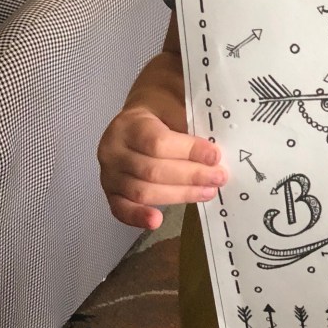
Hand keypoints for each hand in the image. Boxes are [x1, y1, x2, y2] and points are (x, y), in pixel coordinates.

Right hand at [98, 95, 226, 231]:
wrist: (138, 119)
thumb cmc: (161, 114)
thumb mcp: (174, 106)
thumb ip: (190, 125)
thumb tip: (214, 152)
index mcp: (129, 124)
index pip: (158, 142)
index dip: (189, 151)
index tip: (215, 156)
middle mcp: (113, 150)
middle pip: (152, 170)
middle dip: (191, 176)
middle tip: (218, 177)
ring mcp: (108, 174)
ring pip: (142, 192)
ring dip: (179, 195)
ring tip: (207, 192)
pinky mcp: (111, 193)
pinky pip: (120, 209)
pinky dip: (138, 217)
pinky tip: (156, 221)